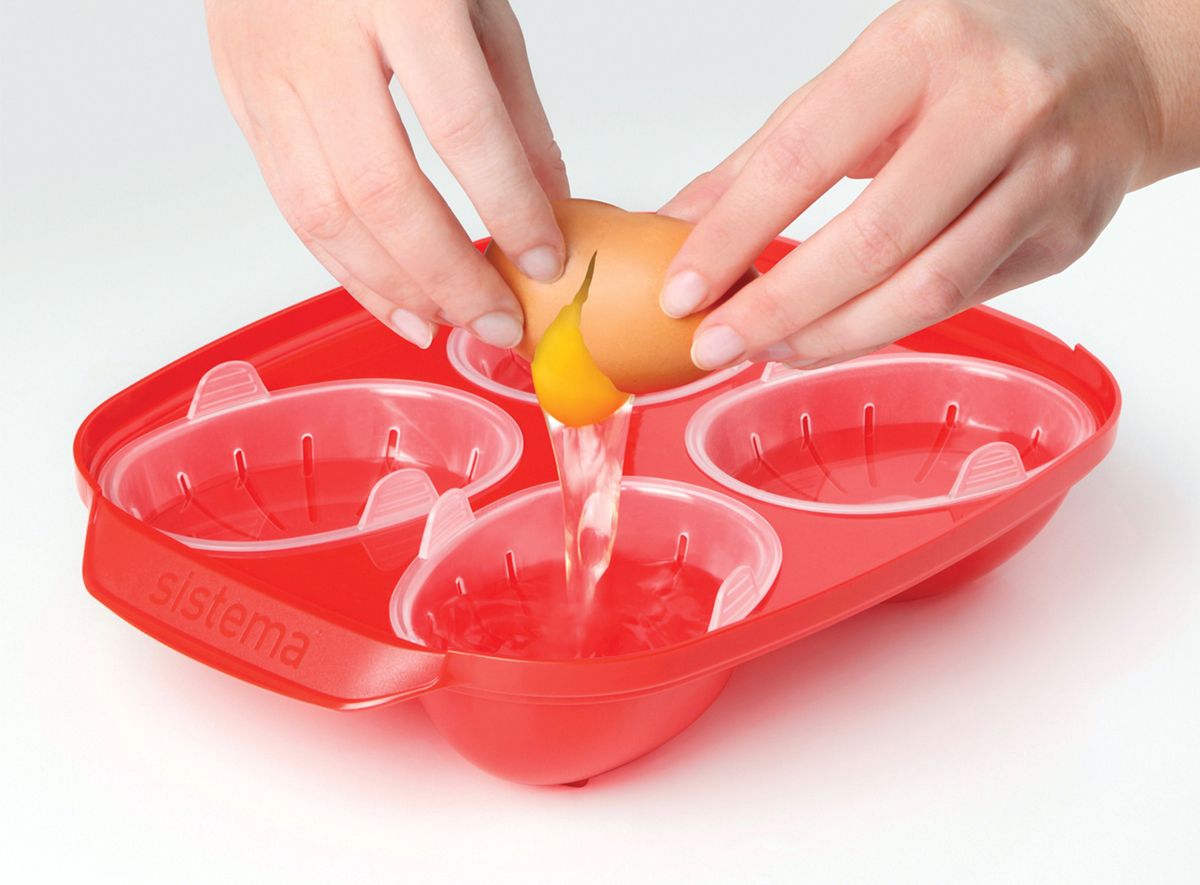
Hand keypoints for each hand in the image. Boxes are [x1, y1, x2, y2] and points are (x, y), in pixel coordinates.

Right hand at [205, 0, 567, 348]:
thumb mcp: (477, 3)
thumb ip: (514, 109)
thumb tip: (546, 205)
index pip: (461, 125)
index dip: (507, 206)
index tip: (543, 260)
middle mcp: (319, 34)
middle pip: (381, 188)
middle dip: (446, 275)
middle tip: (495, 320)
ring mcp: (265, 67)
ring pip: (322, 212)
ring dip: (391, 287)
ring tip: (446, 324)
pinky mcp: (238, 95)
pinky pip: (290, 204)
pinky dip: (343, 265)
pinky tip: (390, 297)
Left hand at [660, 0, 1197, 370]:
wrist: (1113, 66)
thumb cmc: (975, 62)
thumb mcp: (866, 76)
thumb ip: (770, 152)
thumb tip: (682, 221)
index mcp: (922, 50)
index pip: (803, 158)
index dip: (732, 234)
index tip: (682, 289)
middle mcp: (995, 109)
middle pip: (868, 242)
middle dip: (776, 308)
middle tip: (716, 342)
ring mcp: (1042, 178)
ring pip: (921, 291)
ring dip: (829, 337)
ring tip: (770, 348)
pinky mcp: (1064, 238)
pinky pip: (956, 304)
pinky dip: (881, 331)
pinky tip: (832, 336)